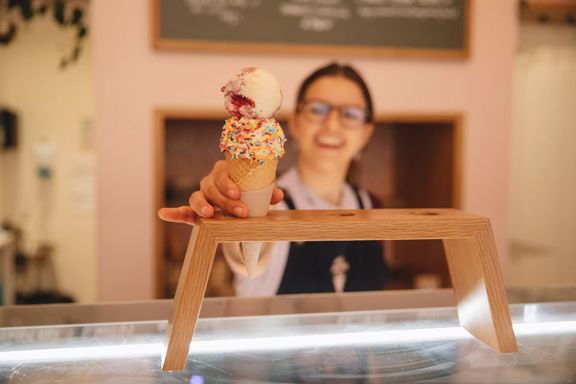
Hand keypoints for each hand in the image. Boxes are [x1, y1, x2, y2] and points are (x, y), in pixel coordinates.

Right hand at [157, 160, 283, 224]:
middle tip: (241, 212)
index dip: (229, 184)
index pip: (223, 175)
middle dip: (226, 201)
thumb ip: (267, 193)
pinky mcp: (194, 212)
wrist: (243, 205)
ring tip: (208, 214)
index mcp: (225, 172)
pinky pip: (182, 212)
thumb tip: (278, 195)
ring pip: (197, 198)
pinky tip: (163, 213)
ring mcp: (202, 196)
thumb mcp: (260, 194)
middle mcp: (210, 182)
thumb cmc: (250, 195)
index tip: (238, 194)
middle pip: (212, 189)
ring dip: (201, 206)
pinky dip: (172, 213)